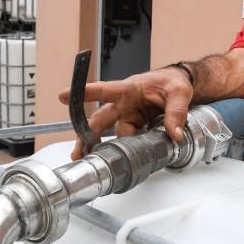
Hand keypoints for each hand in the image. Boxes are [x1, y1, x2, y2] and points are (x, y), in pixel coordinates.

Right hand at [59, 67, 192, 160]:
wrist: (177, 86)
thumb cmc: (172, 82)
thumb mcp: (179, 92)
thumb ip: (176, 112)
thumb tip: (174, 134)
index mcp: (130, 89)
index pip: (106, 90)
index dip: (86, 93)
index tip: (65, 95)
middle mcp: (125, 104)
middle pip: (100, 120)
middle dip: (86, 136)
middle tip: (77, 152)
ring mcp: (128, 117)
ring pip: (112, 134)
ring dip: (102, 148)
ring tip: (91, 161)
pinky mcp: (135, 127)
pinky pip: (127, 140)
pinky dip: (123, 151)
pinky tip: (117, 162)